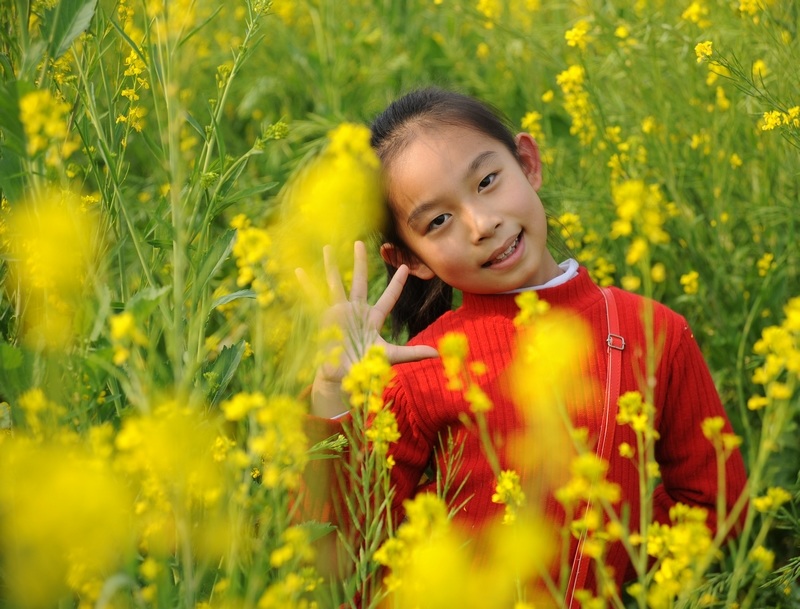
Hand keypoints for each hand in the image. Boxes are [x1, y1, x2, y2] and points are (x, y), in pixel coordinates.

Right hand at [299, 241, 438, 416]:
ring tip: (326, 247)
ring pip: (336, 283)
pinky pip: (315, 298)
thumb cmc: (365, 366)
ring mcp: (340, 312)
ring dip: (331, 266)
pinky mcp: (326, 317)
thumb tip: (438, 353)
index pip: (389, 297)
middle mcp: (356, 311)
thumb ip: (412, 353)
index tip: (406, 267)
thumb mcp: (390, 356)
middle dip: (360, 262)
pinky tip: (300, 271)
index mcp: (373, 318)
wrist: (341, 376)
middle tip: (359, 242)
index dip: (397, 283)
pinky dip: (307, 285)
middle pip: (360, 281)